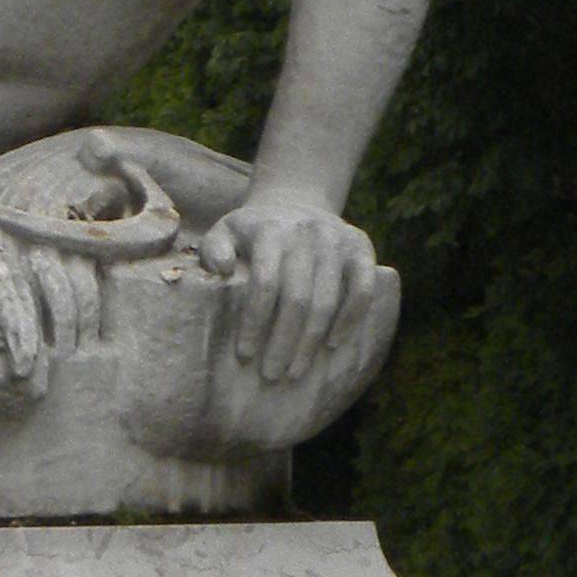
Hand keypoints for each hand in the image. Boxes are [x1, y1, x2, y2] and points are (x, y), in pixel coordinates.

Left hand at [198, 193, 376, 387]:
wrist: (298, 201)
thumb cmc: (256, 230)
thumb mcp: (227, 230)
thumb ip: (214, 249)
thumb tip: (221, 270)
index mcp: (270, 229)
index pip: (264, 284)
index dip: (254, 323)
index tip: (244, 355)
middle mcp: (307, 232)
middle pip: (297, 299)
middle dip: (283, 342)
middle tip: (271, 375)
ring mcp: (337, 240)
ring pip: (327, 301)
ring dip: (311, 342)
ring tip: (296, 371)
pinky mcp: (361, 248)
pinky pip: (362, 291)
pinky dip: (350, 320)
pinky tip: (333, 344)